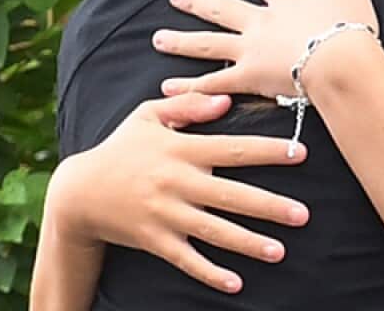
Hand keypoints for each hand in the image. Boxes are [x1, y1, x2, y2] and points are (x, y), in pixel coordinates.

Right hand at [46, 93, 310, 293]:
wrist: (79, 191)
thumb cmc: (121, 148)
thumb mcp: (148, 116)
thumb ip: (188, 106)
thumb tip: (226, 100)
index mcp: (180, 149)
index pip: (232, 149)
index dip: (267, 150)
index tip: (300, 153)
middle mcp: (176, 182)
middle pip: (230, 194)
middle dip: (268, 205)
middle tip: (303, 214)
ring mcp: (165, 214)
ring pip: (213, 230)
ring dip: (247, 242)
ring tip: (279, 251)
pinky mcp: (154, 240)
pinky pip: (186, 259)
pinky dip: (209, 272)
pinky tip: (235, 283)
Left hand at [154, 0, 378, 98]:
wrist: (342, 62)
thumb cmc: (350, 25)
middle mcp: (261, 21)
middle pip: (222, 8)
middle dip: (197, 1)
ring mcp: (251, 50)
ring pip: (209, 43)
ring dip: (182, 41)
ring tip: (158, 39)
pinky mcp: (249, 78)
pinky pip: (214, 83)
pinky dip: (190, 87)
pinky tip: (168, 88)